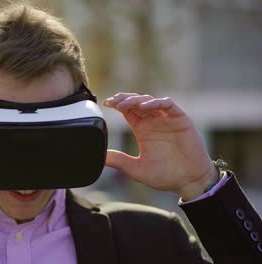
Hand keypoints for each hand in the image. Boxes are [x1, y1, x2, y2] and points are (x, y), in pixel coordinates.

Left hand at [103, 93, 218, 200]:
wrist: (189, 182)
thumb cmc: (165, 176)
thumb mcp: (136, 168)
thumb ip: (119, 161)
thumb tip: (99, 157)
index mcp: (143, 130)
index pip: (128, 111)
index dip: (117, 104)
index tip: (106, 104)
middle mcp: (154, 121)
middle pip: (136, 102)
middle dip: (124, 99)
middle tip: (112, 101)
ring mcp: (167, 119)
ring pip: (150, 101)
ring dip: (137, 100)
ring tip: (124, 104)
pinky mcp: (181, 120)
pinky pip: (168, 105)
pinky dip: (156, 103)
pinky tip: (144, 107)